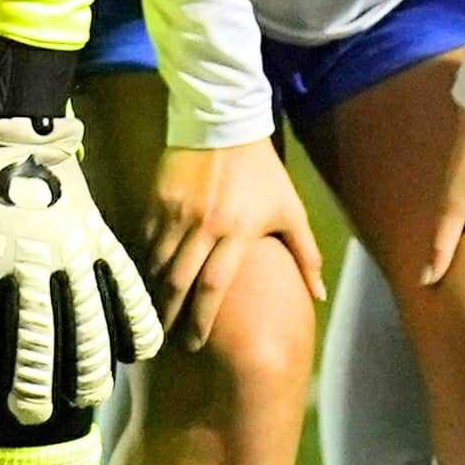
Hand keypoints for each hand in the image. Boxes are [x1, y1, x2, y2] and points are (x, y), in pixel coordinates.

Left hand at [0, 111, 152, 430]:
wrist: (12, 121)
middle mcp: (32, 258)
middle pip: (37, 331)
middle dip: (33, 380)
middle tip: (28, 416)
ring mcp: (71, 249)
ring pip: (87, 314)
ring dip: (89, 360)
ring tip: (90, 397)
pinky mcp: (97, 236)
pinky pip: (123, 280)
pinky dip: (136, 315)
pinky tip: (142, 352)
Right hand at [138, 138, 321, 355]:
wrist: (224, 122)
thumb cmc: (262, 172)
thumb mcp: (290, 210)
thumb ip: (305, 254)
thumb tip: (318, 295)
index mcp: (237, 232)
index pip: (214, 286)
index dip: (202, 319)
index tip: (195, 342)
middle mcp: (203, 226)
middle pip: (179, 281)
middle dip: (170, 313)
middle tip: (165, 337)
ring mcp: (176, 212)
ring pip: (158, 262)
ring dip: (156, 289)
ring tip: (156, 309)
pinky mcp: (157, 199)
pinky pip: (146, 238)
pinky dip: (146, 259)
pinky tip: (149, 273)